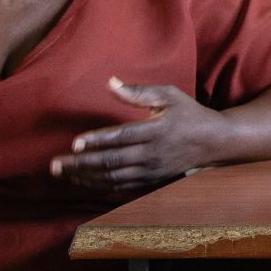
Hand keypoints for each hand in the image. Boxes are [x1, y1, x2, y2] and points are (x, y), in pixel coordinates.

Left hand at [51, 78, 232, 191]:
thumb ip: (139, 92)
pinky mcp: (152, 180)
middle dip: (81, 163)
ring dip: (86, 176)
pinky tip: (84, 181)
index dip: (98, 141)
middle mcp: (152, 154)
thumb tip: (111, 83)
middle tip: (56, 164)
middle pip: (112, 161)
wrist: (215, 142)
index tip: (76, 142)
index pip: (122, 137)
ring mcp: (152, 170)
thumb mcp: (170, 95)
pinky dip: (100, 185)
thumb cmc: (190, 113)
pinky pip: (122, 186)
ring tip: (64, 173)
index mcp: (157, 130)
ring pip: (114, 177)